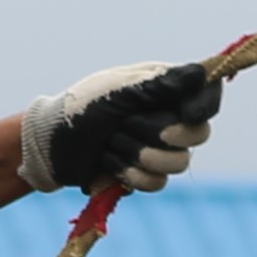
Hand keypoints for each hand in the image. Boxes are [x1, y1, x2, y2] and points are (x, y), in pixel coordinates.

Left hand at [21, 60, 223, 194]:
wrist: (49, 144)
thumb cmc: (80, 108)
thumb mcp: (118, 91)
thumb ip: (161, 85)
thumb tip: (201, 72)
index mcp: (166, 90)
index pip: (207, 95)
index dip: (205, 106)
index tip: (188, 114)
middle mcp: (169, 118)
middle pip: (198, 135)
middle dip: (158, 133)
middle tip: (126, 125)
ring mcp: (160, 149)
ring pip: (178, 163)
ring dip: (137, 155)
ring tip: (110, 144)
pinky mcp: (146, 175)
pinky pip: (158, 183)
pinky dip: (130, 175)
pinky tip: (108, 163)